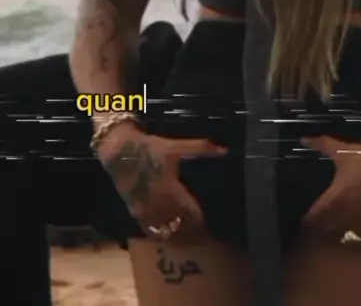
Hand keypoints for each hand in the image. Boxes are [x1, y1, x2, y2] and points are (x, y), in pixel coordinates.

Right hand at [98, 123, 226, 239]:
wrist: (119, 152)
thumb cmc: (150, 149)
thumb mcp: (176, 146)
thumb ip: (200, 148)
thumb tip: (225, 151)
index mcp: (172, 194)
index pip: (192, 216)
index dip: (201, 218)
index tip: (207, 218)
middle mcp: (159, 208)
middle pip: (178, 228)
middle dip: (188, 227)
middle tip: (196, 225)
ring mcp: (145, 212)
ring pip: (163, 231)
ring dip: (173, 230)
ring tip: (180, 225)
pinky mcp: (134, 212)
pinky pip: (149, 229)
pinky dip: (158, 228)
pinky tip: (162, 220)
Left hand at [300, 134, 360, 241]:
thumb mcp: (344, 151)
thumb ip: (322, 145)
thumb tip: (303, 139)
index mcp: (337, 197)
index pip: (315, 218)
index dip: (307, 220)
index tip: (304, 217)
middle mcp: (349, 214)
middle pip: (327, 231)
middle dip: (320, 229)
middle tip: (317, 223)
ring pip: (346, 238)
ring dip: (338, 235)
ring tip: (334, 228)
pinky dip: (358, 237)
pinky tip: (355, 230)